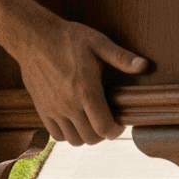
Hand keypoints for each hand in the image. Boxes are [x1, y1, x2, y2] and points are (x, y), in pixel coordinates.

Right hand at [15, 19, 151, 145]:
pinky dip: (68, 134)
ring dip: (86, 136)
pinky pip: (56, 135)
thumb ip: (121, 57)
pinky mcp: (42, 109)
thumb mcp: (98, 43)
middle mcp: (69, 105)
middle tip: (107, 122)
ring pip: (74, 140)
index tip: (120, 123)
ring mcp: (53, 109)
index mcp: (86, 91)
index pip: (104, 128)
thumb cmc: (69, 39)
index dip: (116, 131)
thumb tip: (144, 65)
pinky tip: (74, 121)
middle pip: (91, 138)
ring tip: (91, 122)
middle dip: (103, 134)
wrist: (34, 38)